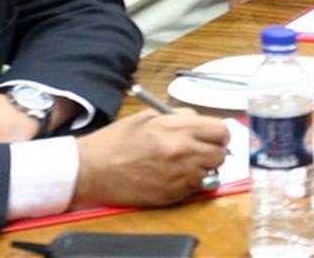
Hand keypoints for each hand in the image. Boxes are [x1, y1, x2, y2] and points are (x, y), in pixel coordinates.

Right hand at [73, 110, 229, 207]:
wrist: (92, 169)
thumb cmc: (118, 140)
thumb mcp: (150, 117)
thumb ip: (180, 117)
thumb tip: (199, 121)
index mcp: (179, 128)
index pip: (221, 131)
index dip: (218, 134)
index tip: (213, 136)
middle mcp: (184, 152)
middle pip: (220, 154)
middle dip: (214, 151)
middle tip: (201, 150)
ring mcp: (179, 176)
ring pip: (210, 172)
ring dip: (202, 168)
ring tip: (183, 163)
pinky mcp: (171, 195)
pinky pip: (194, 188)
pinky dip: (189, 182)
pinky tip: (172, 175)